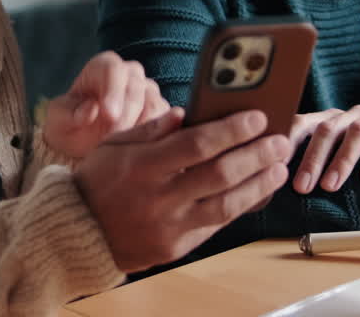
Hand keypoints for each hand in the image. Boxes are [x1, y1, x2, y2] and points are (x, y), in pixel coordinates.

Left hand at [43, 51, 167, 159]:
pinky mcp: (162, 111)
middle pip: (135, 88)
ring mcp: (149, 90)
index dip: (113, 91)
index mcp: (103, 66)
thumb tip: (90, 110)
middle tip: (109, 139)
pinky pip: (166, 120)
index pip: (113, 69)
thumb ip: (71, 114)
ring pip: (153, 104)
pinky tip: (136, 148)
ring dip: (138, 128)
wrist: (82, 140)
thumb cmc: (69, 124)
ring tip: (119, 146)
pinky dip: (154, 135)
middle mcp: (130, 73)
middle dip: (124, 116)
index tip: (109, 115)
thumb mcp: (59, 120)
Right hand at [75, 108, 291, 272]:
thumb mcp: (113, 144)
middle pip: (219, 174)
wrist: (80, 232)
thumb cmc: (99, 180)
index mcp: (142, 165)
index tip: (258, 117)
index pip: (197, 144)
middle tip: (280, 141)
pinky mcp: (177, 246)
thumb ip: (150, 129)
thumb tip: (185, 114)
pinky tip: (257, 191)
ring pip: (226, 204)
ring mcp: (169, 225)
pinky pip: (216, 224)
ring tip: (279, 167)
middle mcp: (159, 197)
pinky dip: (241, 206)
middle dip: (256, 155)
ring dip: (258, 184)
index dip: (231, 130)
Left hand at [289, 106, 359, 193]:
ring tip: (331, 185)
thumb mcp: (344, 163)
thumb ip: (321, 171)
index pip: (302, 123)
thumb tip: (281, 194)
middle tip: (302, 187)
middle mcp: (351, 114)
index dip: (287, 143)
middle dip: (312, 158)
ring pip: (356, 130)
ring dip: (342, 159)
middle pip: (326, 129)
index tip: (275, 168)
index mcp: (330, 121)